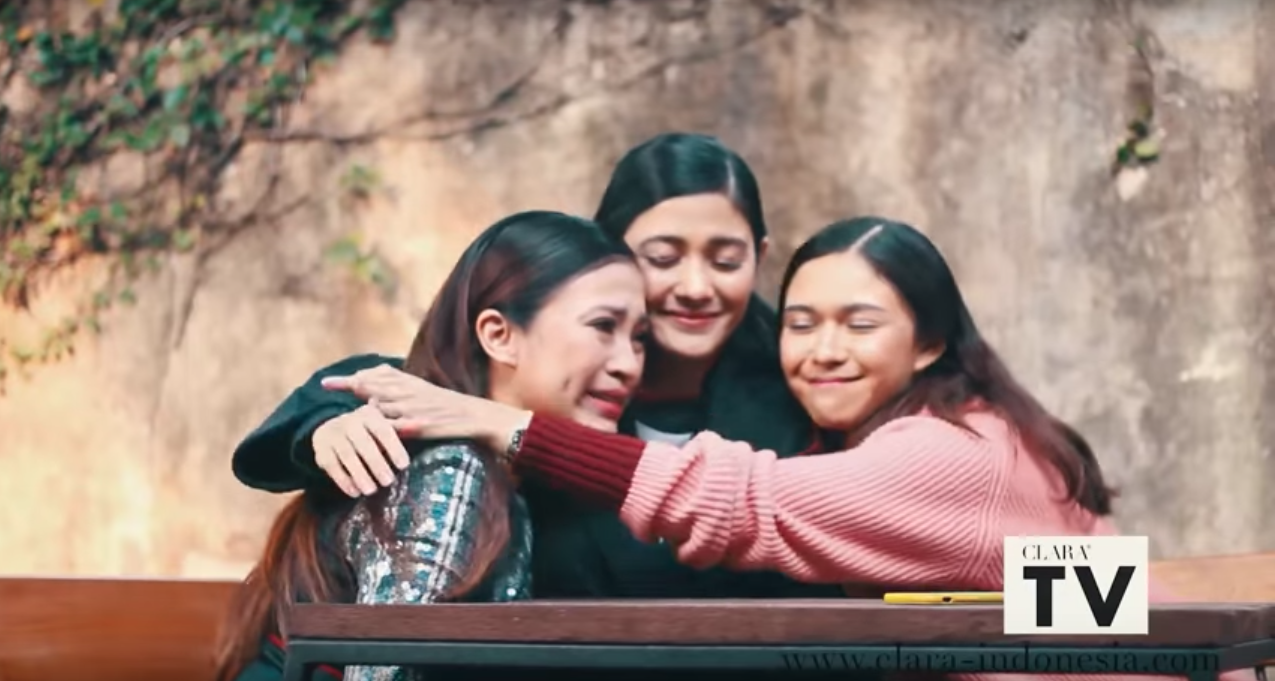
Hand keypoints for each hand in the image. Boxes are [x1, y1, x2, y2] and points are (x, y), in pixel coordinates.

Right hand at [312, 404, 409, 496]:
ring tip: (371, 491)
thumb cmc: (368, 430)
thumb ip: (403, 427)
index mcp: (368, 415)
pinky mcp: (321, 450)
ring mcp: (332, 435)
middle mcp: (349, 422)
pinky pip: (331, 466)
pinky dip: (343, 480)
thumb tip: (427, 423)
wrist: (331, 427)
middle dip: (376, 464)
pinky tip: (354, 492)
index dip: (394, 447)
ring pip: (346, 455)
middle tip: (388, 481)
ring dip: (359, 474)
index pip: (383, 430)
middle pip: (363, 444)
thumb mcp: (384, 425)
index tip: (404, 465)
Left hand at [321, 364, 531, 456]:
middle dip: (347, 385)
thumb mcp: (422, 392)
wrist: (473, 416)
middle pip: (369, 385)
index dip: (348, 380)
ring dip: (359, 410)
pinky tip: (365, 433)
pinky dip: (377, 428)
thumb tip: (375, 390)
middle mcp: (406, 391)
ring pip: (376, 405)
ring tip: (342, 416)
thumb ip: (399, 388)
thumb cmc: (447, 406)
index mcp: (407, 382)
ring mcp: (410, 407)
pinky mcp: (417, 424)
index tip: (325, 383)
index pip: (373, 375)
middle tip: (326, 386)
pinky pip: (391, 426)